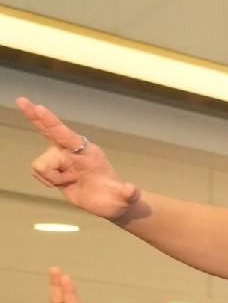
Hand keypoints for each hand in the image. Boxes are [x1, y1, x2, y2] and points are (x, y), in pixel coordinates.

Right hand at [18, 98, 146, 223]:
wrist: (109, 202)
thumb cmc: (117, 198)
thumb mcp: (125, 198)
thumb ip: (128, 194)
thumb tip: (131, 190)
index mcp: (88, 152)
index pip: (66, 134)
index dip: (52, 122)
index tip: (40, 108)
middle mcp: (71, 150)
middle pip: (47, 130)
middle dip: (34, 115)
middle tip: (21, 100)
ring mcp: (60, 157)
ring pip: (40, 164)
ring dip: (53, 178)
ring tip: (71, 181)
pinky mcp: (52, 166)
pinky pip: (37, 171)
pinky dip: (47, 181)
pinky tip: (63, 182)